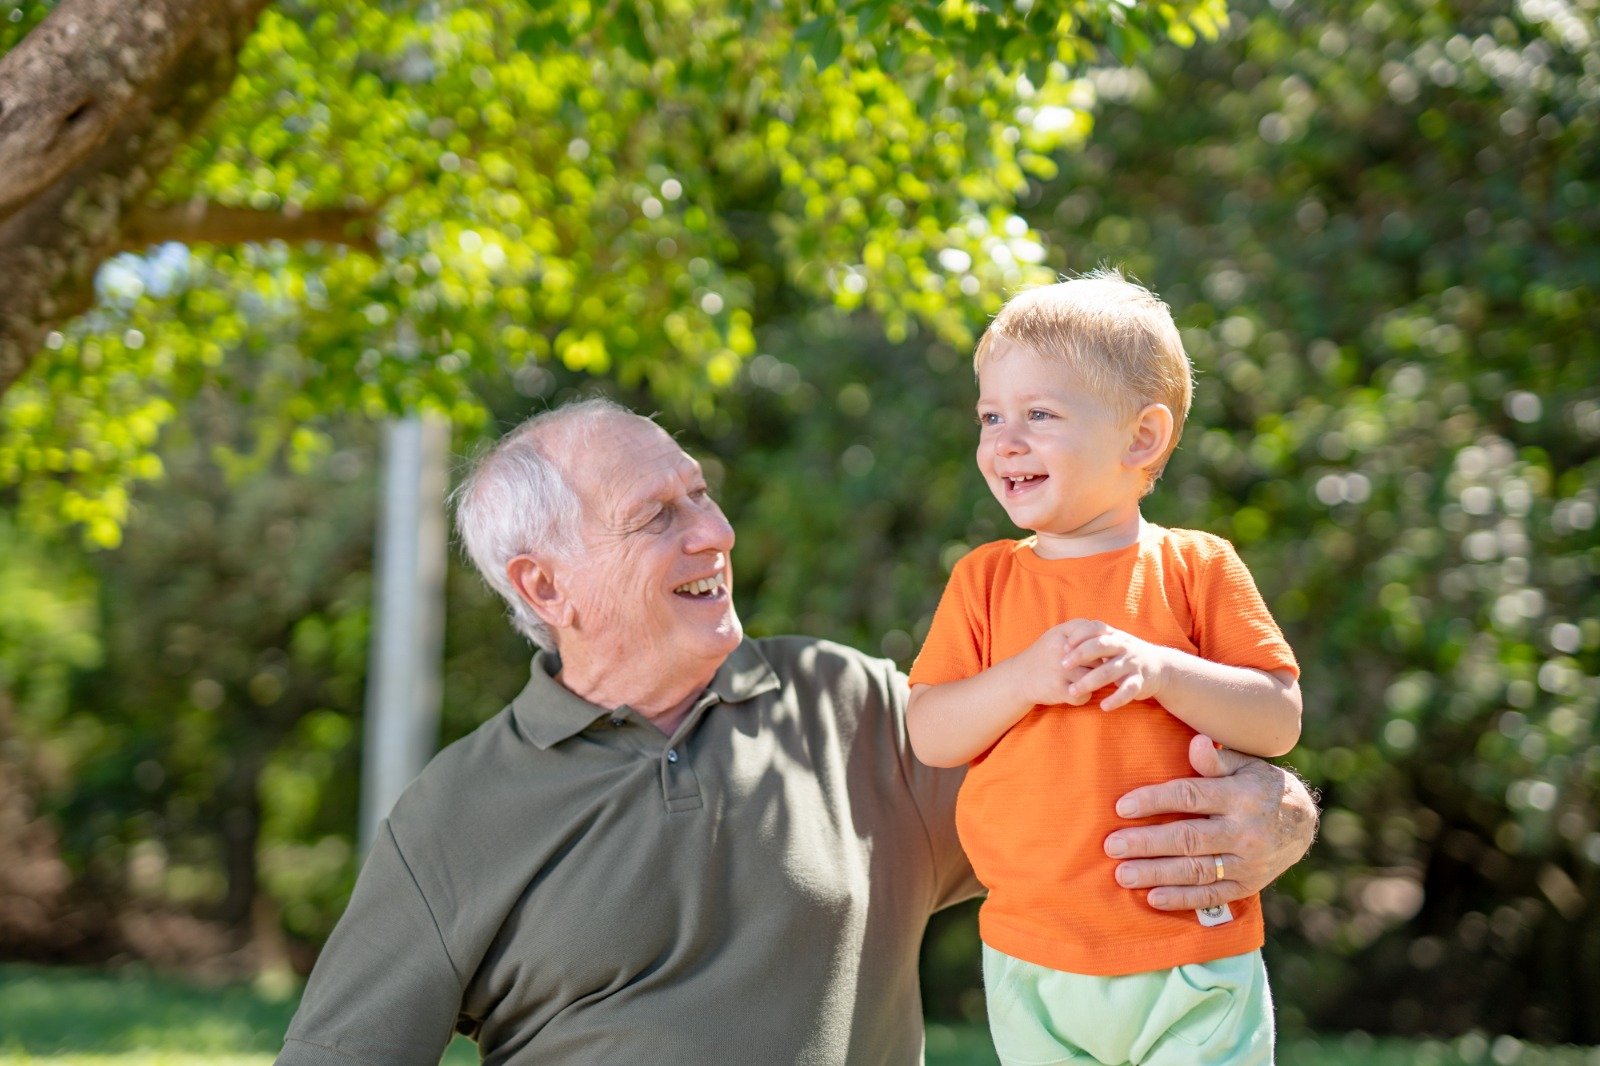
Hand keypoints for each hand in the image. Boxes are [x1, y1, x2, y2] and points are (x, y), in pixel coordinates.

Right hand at [1011, 622, 1093, 707]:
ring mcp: (1060, 670)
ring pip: (1094, 678)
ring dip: (1091, 683)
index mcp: (1062, 632)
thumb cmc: (1046, 655)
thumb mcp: (1058, 635)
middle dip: (1096, 667)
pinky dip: (1082, 697)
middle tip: (1085, 670)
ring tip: (1077, 681)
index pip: (1095, 631)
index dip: (1099, 644)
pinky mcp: (1059, 689)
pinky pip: (1085, 696)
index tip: (1094, 652)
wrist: (1019, 677)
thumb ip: (1083, 631)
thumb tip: (1113, 641)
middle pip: (1098, 659)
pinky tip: (1072, 692)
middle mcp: (1061, 649)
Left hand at [1058, 619, 1171, 710]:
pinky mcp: (1140, 681)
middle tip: (1063, 666)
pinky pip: (1127, 691)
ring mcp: (1132, 663)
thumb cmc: (1126, 654)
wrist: (1160, 667)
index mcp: (1114, 635)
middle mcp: (1124, 647)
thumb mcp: (1112, 642)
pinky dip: (1115, 699)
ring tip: (1073, 691)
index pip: (1095, 628)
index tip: (1064, 646)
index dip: (1079, 635)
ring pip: (1109, 671)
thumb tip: (1061, 642)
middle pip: (1100, 646)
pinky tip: (1103, 706)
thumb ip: (1092, 640)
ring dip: (1089, 681)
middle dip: (1080, 655)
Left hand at [1102, 733, 1318, 910]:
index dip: (1154, 801)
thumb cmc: (1259, 786)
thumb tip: (1195, 742)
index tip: (1122, 807)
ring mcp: (1247, 863)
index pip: (1190, 797)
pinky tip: (1153, 899)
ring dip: (1156, 874)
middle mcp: (1244, 831)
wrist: (1302, 822)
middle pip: (1188, 839)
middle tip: (1112, 845)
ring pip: (1196, 871)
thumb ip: (1216, 760)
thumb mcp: (1245, 764)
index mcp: (1240, 796)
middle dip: (1147, 843)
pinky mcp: (1247, 886)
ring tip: (1123, 874)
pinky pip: (1211, 896)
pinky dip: (1182, 899)